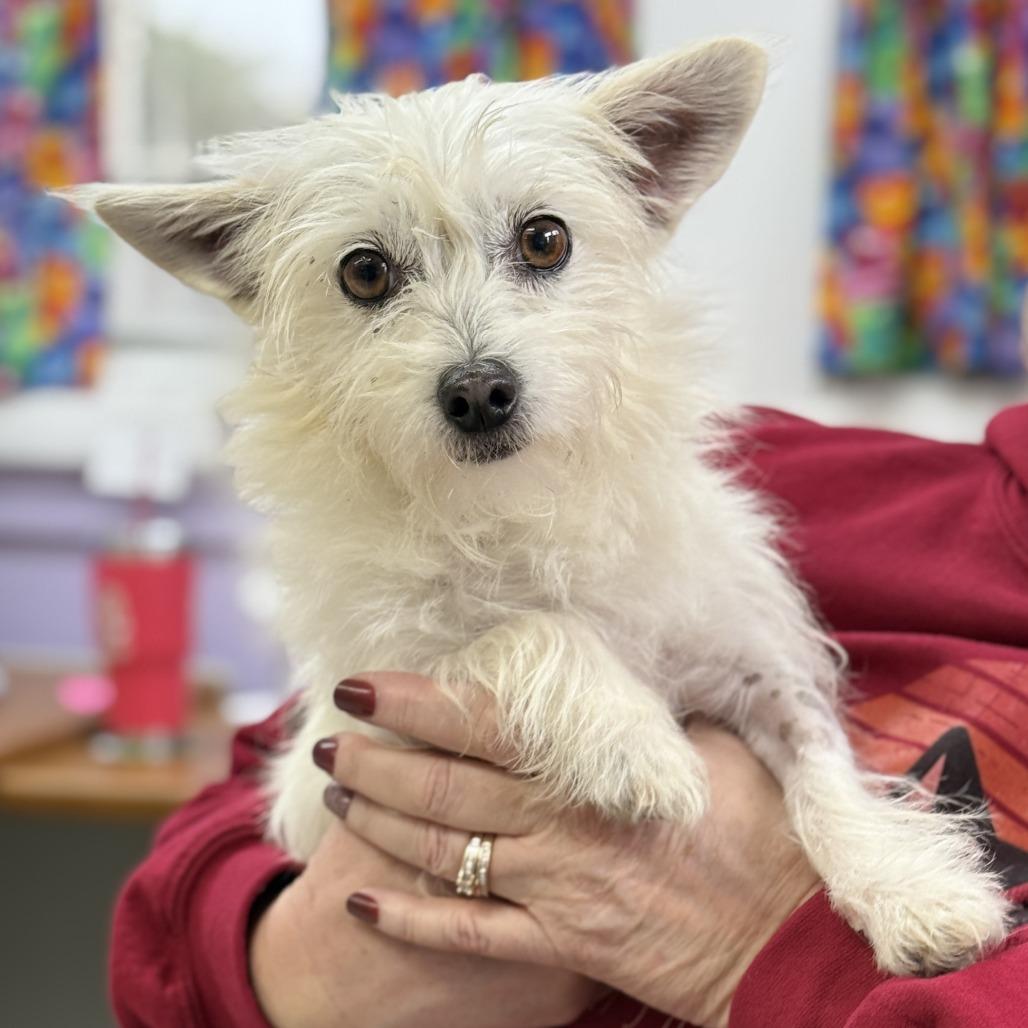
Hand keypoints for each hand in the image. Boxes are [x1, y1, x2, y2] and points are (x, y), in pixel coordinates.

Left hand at [318, 672, 820, 1027]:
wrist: (791, 933)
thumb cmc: (760, 827)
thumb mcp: (710, 743)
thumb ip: (644, 715)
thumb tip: (605, 676)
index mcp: (589, 766)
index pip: (478, 722)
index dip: (412, 702)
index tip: (361, 685)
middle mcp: (557, 823)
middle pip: (442, 784)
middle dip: (374, 760)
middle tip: (327, 740)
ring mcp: (553, 887)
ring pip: (443, 849)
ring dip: (381, 823)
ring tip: (338, 796)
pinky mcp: (559, 943)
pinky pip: (468, 933)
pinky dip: (410, 918)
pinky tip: (361, 903)